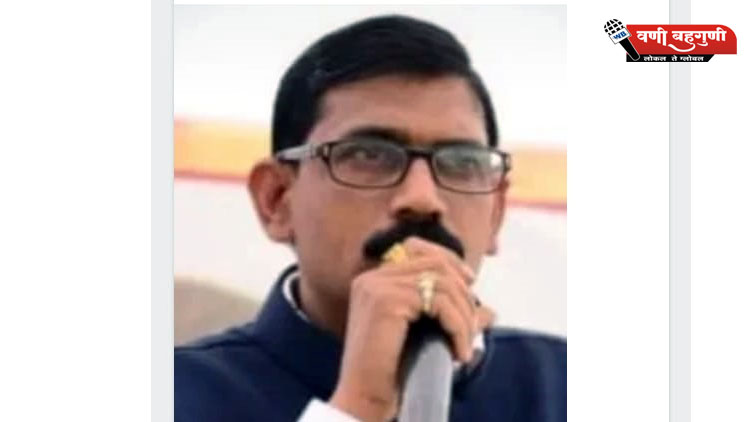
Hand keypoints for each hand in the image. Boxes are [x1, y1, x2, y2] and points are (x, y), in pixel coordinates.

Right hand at [328, 237, 494, 421]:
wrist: (365, 400)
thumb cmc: (391, 373)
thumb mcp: (425, 336)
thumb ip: (452, 316)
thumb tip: (490, 312)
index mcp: (374, 281)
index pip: (419, 250)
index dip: (451, 262)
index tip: (472, 284)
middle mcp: (372, 278)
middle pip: (435, 264)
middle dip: (463, 294)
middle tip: (472, 329)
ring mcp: (377, 286)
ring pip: (442, 283)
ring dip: (464, 316)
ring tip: (465, 346)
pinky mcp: (386, 301)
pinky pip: (439, 302)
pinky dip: (458, 327)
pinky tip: (459, 352)